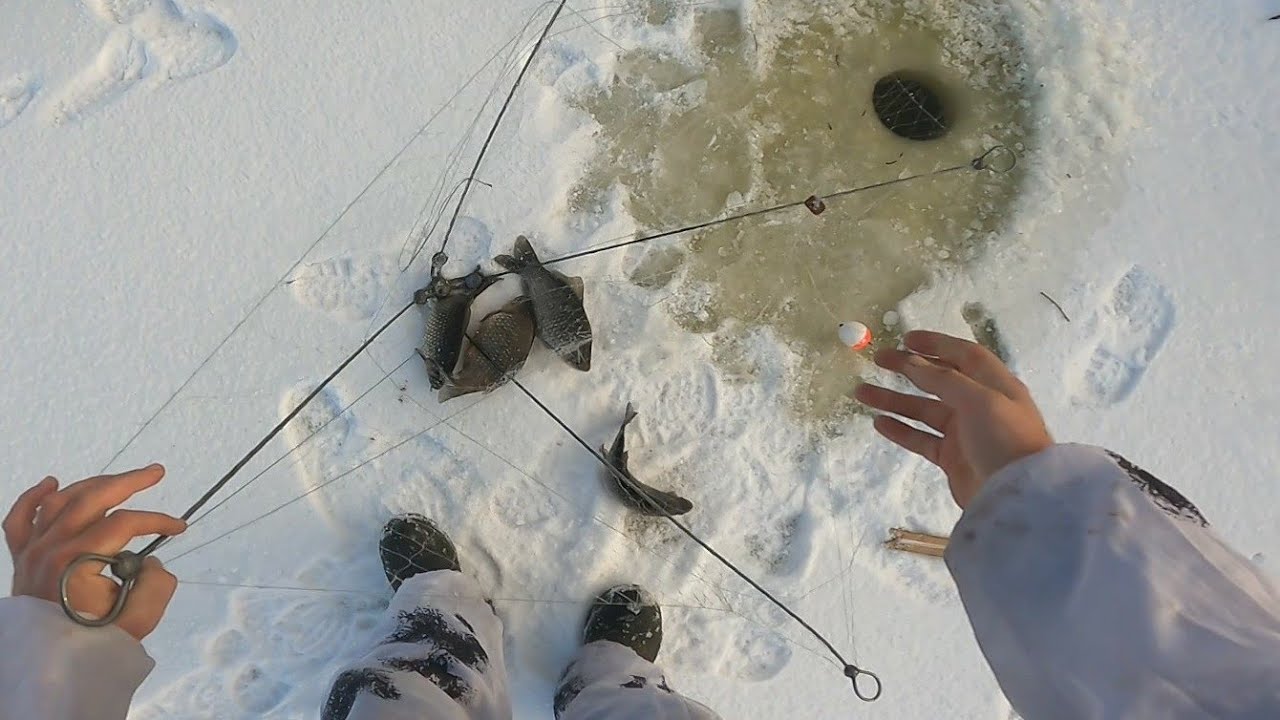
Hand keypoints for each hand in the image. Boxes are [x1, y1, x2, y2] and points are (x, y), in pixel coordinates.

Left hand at [4, 465, 185, 639]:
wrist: (50, 669)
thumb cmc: (92, 644)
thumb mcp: (137, 619)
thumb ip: (156, 583)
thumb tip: (152, 561)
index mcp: (76, 560)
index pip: (124, 523)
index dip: (156, 520)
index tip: (180, 527)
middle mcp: (49, 548)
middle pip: (91, 499)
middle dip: (129, 481)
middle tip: (156, 472)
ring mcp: (31, 552)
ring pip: (59, 501)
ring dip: (92, 485)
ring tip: (120, 480)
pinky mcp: (21, 560)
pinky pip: (20, 520)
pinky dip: (33, 497)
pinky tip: (52, 483)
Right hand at [854, 331, 1052, 507]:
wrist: (1019, 496)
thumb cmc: (1006, 439)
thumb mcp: (980, 401)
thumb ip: (944, 380)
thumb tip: (912, 362)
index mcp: (995, 385)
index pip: (964, 355)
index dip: (937, 344)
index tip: (906, 339)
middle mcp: (980, 405)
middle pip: (939, 380)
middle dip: (908, 368)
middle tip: (878, 359)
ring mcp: (964, 433)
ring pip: (923, 410)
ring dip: (894, 400)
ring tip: (862, 393)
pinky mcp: (952, 458)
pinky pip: (921, 438)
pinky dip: (901, 430)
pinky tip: (879, 422)